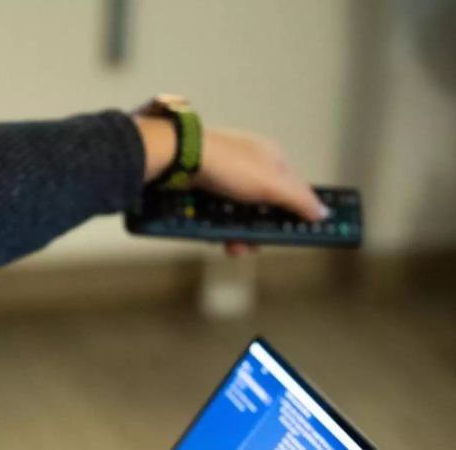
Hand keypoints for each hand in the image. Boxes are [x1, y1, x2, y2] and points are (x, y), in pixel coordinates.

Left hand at [134, 117, 328, 255]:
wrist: (178, 158)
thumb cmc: (227, 165)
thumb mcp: (271, 184)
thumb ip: (298, 199)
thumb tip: (322, 212)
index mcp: (270, 157)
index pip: (293, 189)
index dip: (295, 212)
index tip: (297, 233)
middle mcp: (249, 165)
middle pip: (264, 207)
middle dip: (259, 230)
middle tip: (252, 245)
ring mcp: (224, 176)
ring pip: (239, 213)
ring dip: (238, 234)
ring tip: (231, 246)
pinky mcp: (203, 187)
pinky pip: (217, 213)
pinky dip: (218, 227)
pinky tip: (215, 237)